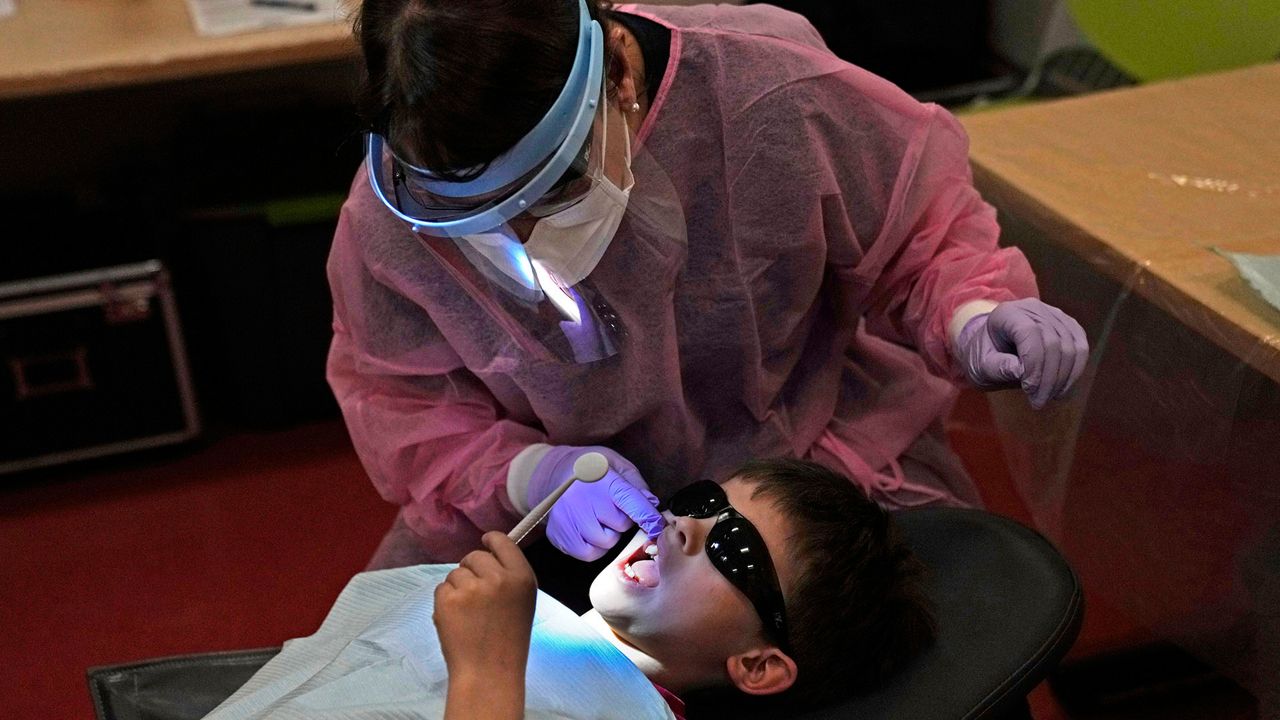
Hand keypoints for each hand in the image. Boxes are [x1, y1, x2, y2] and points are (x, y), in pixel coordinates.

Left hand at [434, 532, 536, 682]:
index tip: (485, 543)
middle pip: (474, 556)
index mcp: (522, 577)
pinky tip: (456, 621)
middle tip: (476, 597)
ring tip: (468, 615)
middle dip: (471, 571)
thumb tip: (490, 555)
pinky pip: (441, 588)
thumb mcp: (523, 601)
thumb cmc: (508, 641)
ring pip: (455, 573)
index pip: (503, 541)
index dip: (491, 541)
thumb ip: (510, 576)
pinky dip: (445, 602)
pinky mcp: (448, 599)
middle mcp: (498, 577)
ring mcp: (472, 588)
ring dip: (457, 588)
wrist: (489, 672)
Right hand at [528, 446, 664, 560]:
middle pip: (620, 526)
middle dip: (622, 521)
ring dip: (608, 535)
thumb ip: (637, 485)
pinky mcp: (559, 535)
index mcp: (602, 480)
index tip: (657, 526)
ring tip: (598, 519)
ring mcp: (569, 519)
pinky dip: (594, 547)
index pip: (631, 502)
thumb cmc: (592, 469)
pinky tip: (588, 531)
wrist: (553, 473)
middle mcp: (584, 500)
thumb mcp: (617, 465)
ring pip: (605, 543)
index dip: (648, 516)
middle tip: (611, 508)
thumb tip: (652, 504)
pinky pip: (589, 554)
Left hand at [956, 298, 1088, 408]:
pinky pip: (1081, 349)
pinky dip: (1074, 372)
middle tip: (1038, 402)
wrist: (992, 348)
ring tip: (1048, 398)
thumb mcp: (980, 365)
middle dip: (1049, 378)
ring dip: (1063, 378)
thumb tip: (1021, 371)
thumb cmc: (984, 356)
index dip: (1034, 364)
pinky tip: (1062, 390)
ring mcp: (1054, 315)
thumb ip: (997, 367)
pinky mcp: (1069, 326)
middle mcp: (1034, 308)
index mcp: (1008, 313)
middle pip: (1054, 342)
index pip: (1030, 333)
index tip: (1029, 390)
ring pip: (1071, 347)